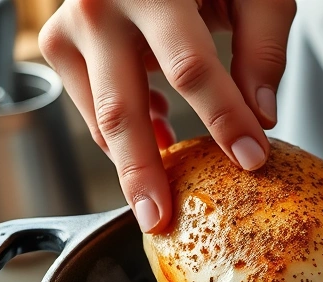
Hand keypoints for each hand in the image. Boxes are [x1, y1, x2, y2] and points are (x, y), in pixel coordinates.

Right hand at [39, 0, 295, 232]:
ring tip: (169, 190)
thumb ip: (263, 45)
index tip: (252, 158)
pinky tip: (159, 134)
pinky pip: (91, 105)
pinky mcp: (59, 42)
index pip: (191, 68)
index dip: (224, 119)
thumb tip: (262, 115)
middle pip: (121, 109)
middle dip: (145, 173)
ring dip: (136, 159)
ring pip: (100, 116)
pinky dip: (125, 131)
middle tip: (162, 220)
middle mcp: (99, 5)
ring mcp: (70, 25)